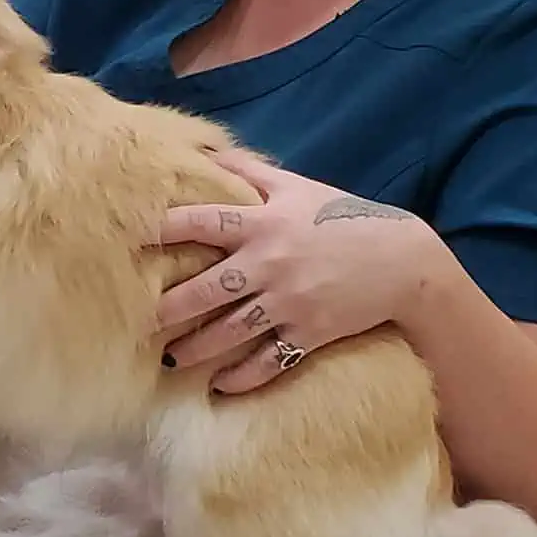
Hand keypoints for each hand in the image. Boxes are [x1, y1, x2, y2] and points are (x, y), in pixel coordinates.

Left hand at [155, 151, 444, 392]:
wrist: (404, 261)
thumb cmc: (344, 216)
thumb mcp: (297, 186)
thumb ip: (249, 170)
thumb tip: (207, 150)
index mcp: (262, 223)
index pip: (203, 223)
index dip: (166, 228)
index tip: (132, 238)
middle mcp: (269, 264)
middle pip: (207, 289)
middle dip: (170, 306)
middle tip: (139, 317)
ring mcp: (288, 303)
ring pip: (231, 331)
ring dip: (197, 348)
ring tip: (170, 359)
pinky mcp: (309, 333)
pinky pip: (270, 361)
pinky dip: (243, 377)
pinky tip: (220, 386)